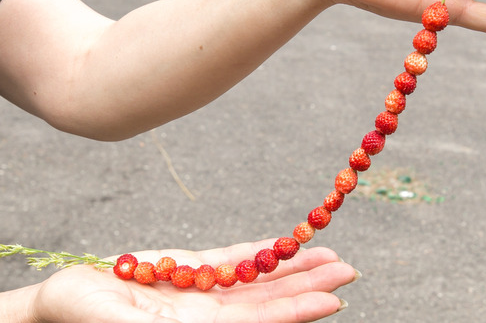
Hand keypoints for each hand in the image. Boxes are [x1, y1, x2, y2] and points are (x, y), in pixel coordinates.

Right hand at [29, 241, 357, 322]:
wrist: (61, 302)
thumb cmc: (88, 319)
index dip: (298, 309)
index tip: (334, 297)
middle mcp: (208, 315)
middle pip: (269, 299)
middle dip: (309, 284)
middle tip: (349, 268)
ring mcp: (202, 291)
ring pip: (258, 277)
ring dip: (293, 266)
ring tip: (331, 255)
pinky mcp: (191, 269)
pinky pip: (233, 259)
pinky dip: (261, 251)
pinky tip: (286, 245)